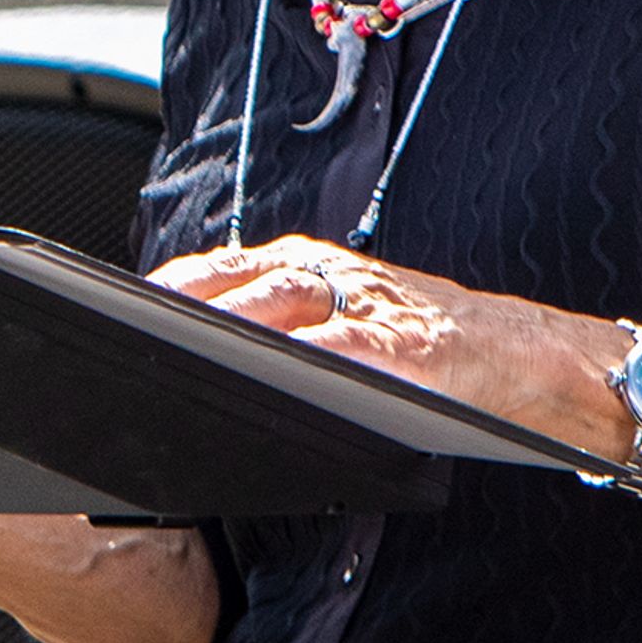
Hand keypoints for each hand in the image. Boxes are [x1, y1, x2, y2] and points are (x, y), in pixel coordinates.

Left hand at [147, 235, 629, 450]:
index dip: (163, 297)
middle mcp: (327, 274)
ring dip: (220, 328)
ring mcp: (366, 304)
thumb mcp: (343, 324)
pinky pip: (341, 346)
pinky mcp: (403, 346)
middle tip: (124, 342)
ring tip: (172, 355)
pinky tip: (267, 376)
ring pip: (276, 304)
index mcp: (305, 266)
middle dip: (177, 313)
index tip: (111, 321)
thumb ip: (280, 332)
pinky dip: (301, 358)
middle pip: (232, 284)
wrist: (530, 358)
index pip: (214, 273)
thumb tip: (200, 364)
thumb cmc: (429, 350)